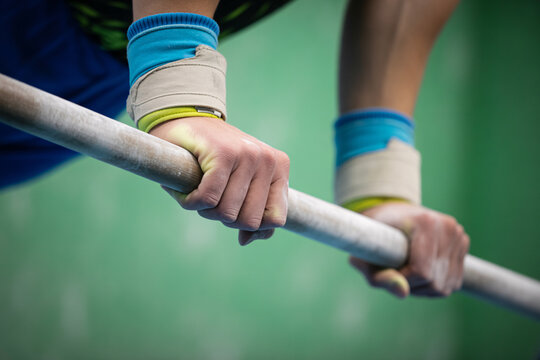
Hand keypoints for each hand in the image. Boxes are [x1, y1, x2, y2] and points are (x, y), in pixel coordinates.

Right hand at [150, 117, 289, 244]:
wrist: (184, 121)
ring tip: (200, 191)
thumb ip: (252, 213)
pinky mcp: (223, 153)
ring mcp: (248, 154)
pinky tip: (187, 191)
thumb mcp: (240, 185)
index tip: (233, 210)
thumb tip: (246, 240)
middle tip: (212, 199)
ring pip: (227, 213)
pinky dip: (191, 202)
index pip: (275, 218)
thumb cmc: (212, 159)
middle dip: (224, 218)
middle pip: (249, 220)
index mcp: (279, 168)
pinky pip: (208, 199)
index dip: (249, 225)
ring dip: (206, 211)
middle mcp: (268, 160)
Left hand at [349, 202, 469, 297]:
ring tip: (406, 273)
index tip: (388, 272)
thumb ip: (381, 277)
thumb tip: (403, 293)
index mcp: (424, 223)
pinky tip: (421, 272)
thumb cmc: (373, 236)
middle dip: (413, 286)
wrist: (388, 213)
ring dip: (424, 288)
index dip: (404, 281)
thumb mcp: (366, 256)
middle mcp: (447, 227)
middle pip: (436, 282)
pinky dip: (436, 284)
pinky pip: (454, 281)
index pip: (422, 272)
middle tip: (396, 274)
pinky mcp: (463, 243)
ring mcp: (458, 234)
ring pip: (446, 285)